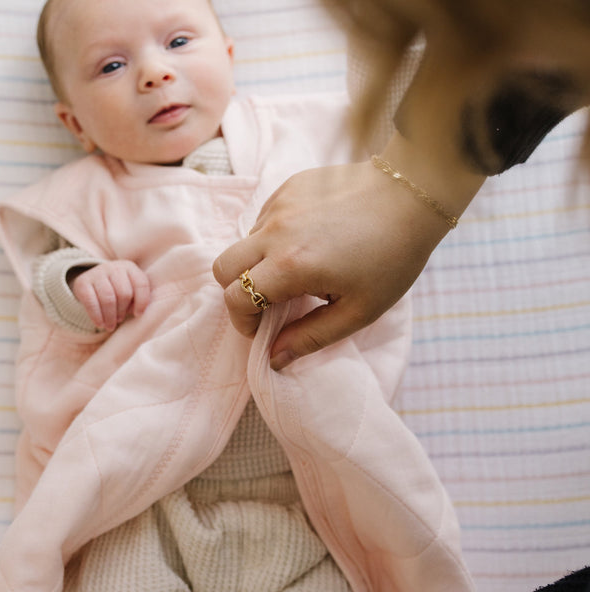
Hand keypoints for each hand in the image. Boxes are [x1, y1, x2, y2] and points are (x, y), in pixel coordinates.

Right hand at [70, 260, 150, 330]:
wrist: (92, 282)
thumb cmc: (117, 290)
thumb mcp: (131, 290)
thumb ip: (139, 298)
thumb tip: (138, 313)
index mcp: (129, 268)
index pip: (141, 284)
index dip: (142, 302)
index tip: (138, 314)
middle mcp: (113, 267)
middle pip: (124, 293)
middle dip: (123, 310)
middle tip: (120, 319)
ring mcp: (97, 273)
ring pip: (108, 299)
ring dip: (110, 317)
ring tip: (110, 325)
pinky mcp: (82, 283)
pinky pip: (92, 303)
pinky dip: (97, 316)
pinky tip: (100, 324)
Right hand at [213, 134, 483, 368]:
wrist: (413, 194)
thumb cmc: (392, 257)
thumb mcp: (358, 311)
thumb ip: (310, 337)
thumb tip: (275, 358)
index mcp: (291, 266)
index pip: (236, 299)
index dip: (243, 322)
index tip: (263, 329)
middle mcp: (275, 232)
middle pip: (222, 268)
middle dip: (236, 293)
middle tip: (266, 303)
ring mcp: (279, 205)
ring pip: (243, 243)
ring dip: (257, 264)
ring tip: (296, 270)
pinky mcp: (288, 188)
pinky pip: (263, 220)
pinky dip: (273, 238)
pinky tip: (308, 241)